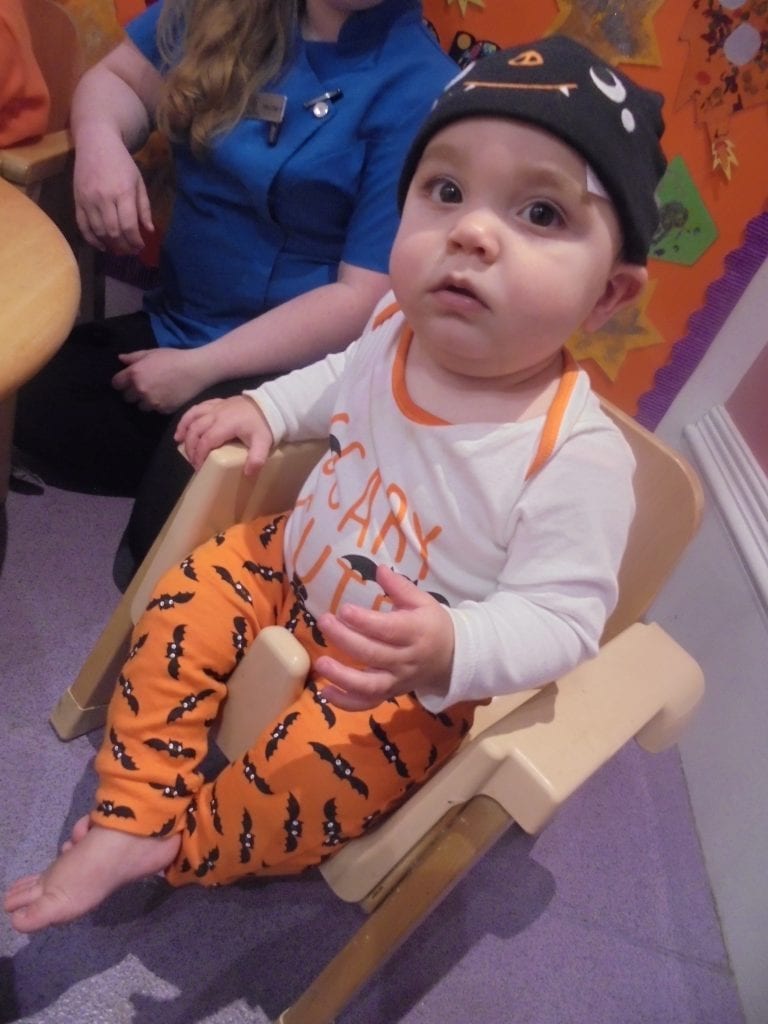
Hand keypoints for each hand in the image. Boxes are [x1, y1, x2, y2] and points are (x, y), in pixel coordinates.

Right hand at [73, 131, 152, 255]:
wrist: (96, 141)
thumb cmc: (121, 161)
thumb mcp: (138, 181)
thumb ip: (144, 207)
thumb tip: (149, 230)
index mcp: (123, 192)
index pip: (129, 225)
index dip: (135, 241)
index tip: (140, 246)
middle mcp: (104, 198)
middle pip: (113, 232)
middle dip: (124, 246)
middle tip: (131, 251)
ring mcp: (88, 199)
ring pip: (98, 231)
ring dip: (109, 245)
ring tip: (119, 249)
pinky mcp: (77, 200)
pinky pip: (82, 225)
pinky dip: (91, 239)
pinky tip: (102, 246)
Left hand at [112, 348, 208, 413]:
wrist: (195, 370)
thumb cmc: (173, 358)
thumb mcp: (152, 353)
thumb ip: (134, 357)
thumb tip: (120, 359)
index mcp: (135, 373)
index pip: (116, 384)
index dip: (121, 382)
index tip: (127, 381)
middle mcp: (140, 389)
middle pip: (127, 397)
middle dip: (133, 392)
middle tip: (144, 386)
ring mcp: (152, 401)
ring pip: (140, 406)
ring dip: (144, 401)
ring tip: (155, 393)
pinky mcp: (163, 409)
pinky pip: (155, 410)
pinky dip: (158, 404)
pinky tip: (167, 396)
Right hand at [174, 395, 273, 472]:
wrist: (271, 405)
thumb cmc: (265, 425)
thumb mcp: (264, 443)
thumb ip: (256, 459)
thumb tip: (248, 474)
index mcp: (226, 424)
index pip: (206, 441)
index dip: (199, 455)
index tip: (198, 467)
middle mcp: (217, 414)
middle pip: (196, 430)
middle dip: (191, 447)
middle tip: (192, 461)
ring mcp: (216, 407)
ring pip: (193, 416)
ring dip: (184, 429)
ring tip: (179, 442)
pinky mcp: (217, 402)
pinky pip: (198, 408)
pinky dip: (188, 417)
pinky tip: (184, 426)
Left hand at [315, 565, 454, 710]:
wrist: (451, 658)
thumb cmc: (432, 624)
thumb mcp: (423, 601)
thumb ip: (400, 587)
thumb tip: (379, 569)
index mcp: (416, 632)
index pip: (388, 629)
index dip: (364, 621)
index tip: (343, 610)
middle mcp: (406, 660)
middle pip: (373, 654)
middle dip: (345, 639)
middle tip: (324, 622)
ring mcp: (397, 681)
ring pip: (369, 685)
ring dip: (342, 677)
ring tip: (320, 663)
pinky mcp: (390, 694)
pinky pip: (367, 703)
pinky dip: (346, 702)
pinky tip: (324, 692)